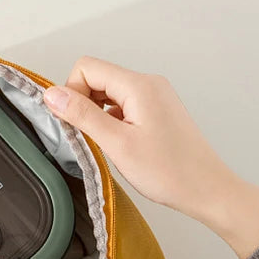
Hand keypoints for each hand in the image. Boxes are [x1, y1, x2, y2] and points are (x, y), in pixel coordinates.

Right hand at [43, 57, 258, 258]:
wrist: (206, 190)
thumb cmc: (170, 172)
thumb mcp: (117, 144)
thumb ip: (82, 115)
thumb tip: (52, 94)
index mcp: (139, 86)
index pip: (87, 68)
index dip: (71, 93)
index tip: (74, 122)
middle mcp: (148, 84)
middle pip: (97, 78)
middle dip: (83, 104)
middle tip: (90, 137)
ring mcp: (154, 96)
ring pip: (108, 93)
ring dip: (98, 115)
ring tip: (109, 144)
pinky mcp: (157, 111)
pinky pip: (123, 105)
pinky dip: (112, 121)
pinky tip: (120, 145)